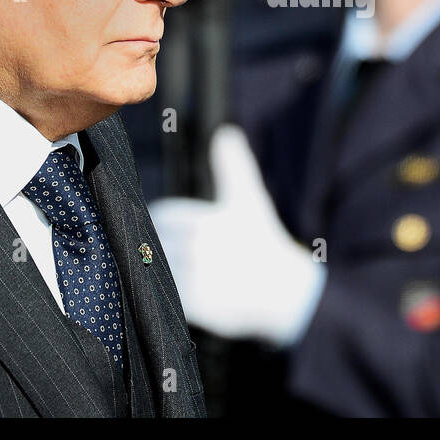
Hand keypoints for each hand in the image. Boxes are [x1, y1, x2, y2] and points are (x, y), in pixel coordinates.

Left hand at [149, 124, 325, 345]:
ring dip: (161, 268)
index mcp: (203, 220)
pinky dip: (168, 293)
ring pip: (158, 268)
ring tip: (179, 271)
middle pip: (156, 243)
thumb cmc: (262, 240)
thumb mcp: (248, 199)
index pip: (161, 216)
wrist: (284, 292)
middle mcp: (196, 248)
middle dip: (160, 244)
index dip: (164, 221)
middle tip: (176, 251)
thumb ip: (232, 165)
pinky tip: (187, 291)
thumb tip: (226, 132)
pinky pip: (166, 296)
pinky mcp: (194, 306)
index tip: (172, 229)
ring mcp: (194, 278)